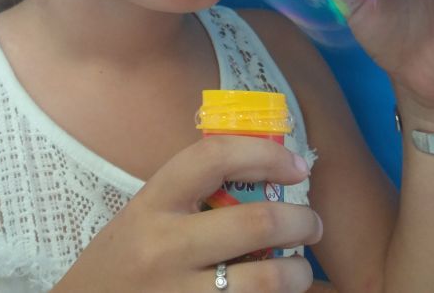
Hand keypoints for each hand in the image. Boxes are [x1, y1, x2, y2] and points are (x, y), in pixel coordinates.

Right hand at [54, 135, 322, 292]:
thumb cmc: (121, 264)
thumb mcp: (143, 219)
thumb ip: (190, 197)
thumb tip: (264, 175)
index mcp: (152, 204)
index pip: (213, 157)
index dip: (264, 154)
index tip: (295, 165)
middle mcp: (164, 247)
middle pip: (255, 222)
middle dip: (301, 221)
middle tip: (312, 224)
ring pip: (265, 280)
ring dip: (297, 273)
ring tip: (299, 271)